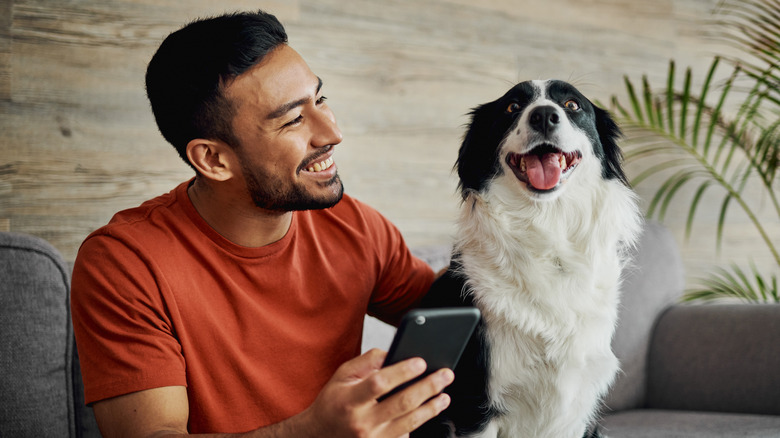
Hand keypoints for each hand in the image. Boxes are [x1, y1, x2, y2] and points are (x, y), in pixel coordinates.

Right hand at [300, 348, 452, 437]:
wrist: (319, 436)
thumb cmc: (333, 402)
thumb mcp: (342, 375)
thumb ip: (367, 362)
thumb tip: (393, 352)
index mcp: (349, 400)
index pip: (380, 383)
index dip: (402, 372)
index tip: (421, 361)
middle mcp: (362, 422)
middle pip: (402, 403)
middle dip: (428, 387)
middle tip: (446, 374)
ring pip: (410, 422)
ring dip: (432, 407)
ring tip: (444, 394)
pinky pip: (405, 435)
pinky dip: (420, 422)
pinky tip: (430, 410)